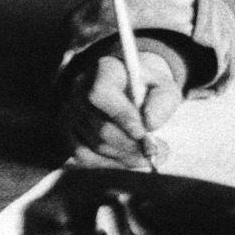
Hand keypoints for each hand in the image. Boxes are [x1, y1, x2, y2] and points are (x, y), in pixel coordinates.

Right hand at [60, 51, 183, 167]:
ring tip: (150, 155)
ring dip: (126, 156)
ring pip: (95, 145)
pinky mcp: (69, 132)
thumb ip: (162, 102)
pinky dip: (111, 163)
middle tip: (156, 151)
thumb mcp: (165, 88)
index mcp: (105, 70)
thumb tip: (149, 124)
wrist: (133, 88)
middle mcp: (80, 89)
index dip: (121, 117)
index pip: (101, 93)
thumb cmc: (150, 88)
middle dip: (131, 145)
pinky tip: (130, 160)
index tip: (144, 134)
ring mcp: (71, 111)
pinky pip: (85, 157)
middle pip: (100, 127)